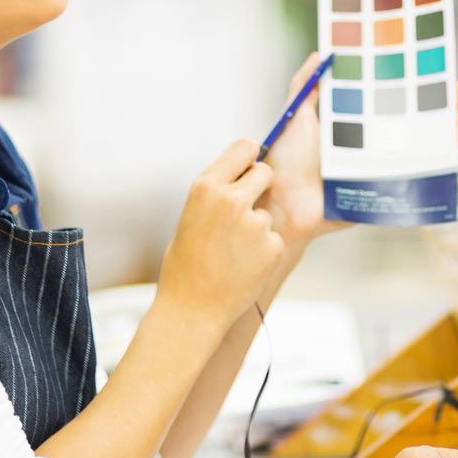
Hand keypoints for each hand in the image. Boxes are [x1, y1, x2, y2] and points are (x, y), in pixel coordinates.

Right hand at [157, 139, 284, 330]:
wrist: (191, 310)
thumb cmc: (185, 265)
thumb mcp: (191, 216)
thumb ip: (217, 195)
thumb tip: (242, 179)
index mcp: (206, 187)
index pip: (244, 147)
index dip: (249, 156)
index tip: (251, 162)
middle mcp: (232, 200)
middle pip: (264, 172)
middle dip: (259, 186)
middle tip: (244, 210)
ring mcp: (255, 223)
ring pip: (266, 213)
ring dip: (256, 228)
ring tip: (232, 253)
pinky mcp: (272, 245)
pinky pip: (273, 238)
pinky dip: (263, 251)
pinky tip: (243, 266)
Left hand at [260, 51, 457, 250]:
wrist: (281, 201)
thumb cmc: (284, 161)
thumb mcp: (295, 115)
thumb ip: (305, 85)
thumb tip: (321, 52)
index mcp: (356, 127)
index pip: (391, 101)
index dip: (412, 85)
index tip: (429, 66)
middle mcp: (374, 147)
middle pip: (416, 122)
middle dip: (441, 103)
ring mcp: (384, 169)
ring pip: (425, 146)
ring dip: (450, 127)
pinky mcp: (389, 190)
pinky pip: (422, 176)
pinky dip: (443, 157)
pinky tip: (455, 134)